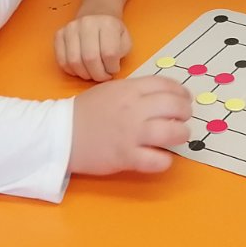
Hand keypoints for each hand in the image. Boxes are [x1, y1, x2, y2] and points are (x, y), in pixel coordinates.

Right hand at [55, 14, 132, 81]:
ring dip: (85, 74)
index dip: (112, 68)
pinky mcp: (59, 34)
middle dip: (98, 75)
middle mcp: (87, 23)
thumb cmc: (112, 32)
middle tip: (102, 76)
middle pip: (90, 59)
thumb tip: (110, 68)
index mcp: (107, 24)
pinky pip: (62, 60)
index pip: (109, 53)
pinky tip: (81, 69)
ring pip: (74, 61)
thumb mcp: (125, 40)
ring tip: (92, 73)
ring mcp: (71, 28)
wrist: (98, 13)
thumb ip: (121, 53)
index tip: (113, 69)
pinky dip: (72, 70)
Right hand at [69, 76, 192, 174]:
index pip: (167, 85)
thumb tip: (163, 96)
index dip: (182, 93)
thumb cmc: (85, 112)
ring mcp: (131, 133)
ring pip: (172, 132)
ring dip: (181, 134)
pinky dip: (165, 161)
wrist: (60, 134)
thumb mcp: (111, 90)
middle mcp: (134, 109)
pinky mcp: (126, 156)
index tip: (185, 100)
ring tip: (177, 137)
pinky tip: (161, 158)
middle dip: (185, 113)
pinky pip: (157, 160)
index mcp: (130, 89)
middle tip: (182, 119)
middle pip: (175, 106)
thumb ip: (136, 91)